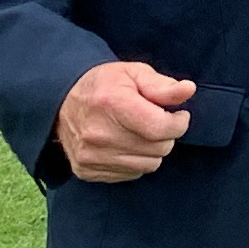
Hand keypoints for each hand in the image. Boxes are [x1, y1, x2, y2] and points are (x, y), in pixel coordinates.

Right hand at [58, 59, 197, 181]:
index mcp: (112, 104)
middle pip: (158, 148)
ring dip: (152, 150)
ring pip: (148, 165)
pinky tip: (126, 144)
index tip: (178, 115)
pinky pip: (131, 174)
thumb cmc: (104, 85)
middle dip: (166, 134)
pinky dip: (136, 161)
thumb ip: (162, 84)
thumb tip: (188, 90)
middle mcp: (98, 134)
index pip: (160, 128)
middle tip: (156, 121)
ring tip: (141, 132)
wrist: (60, 103)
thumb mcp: (133, 73)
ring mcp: (90, 156)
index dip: (179, 123)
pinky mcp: (86, 171)